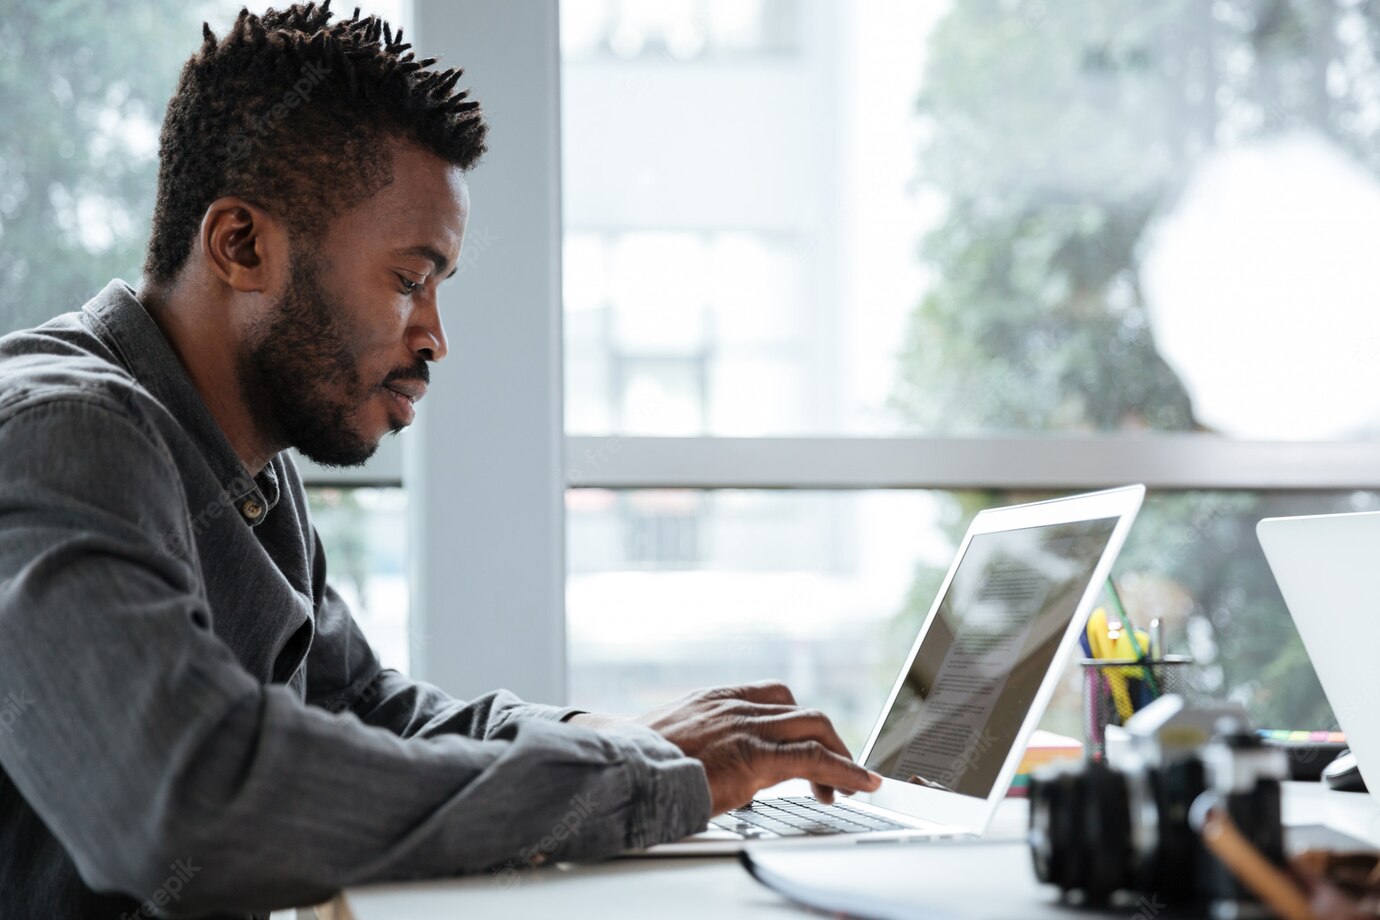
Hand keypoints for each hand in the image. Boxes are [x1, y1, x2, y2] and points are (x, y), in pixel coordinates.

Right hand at [629, 681, 881, 814]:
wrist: (622, 770)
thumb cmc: (633, 762)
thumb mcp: (668, 741)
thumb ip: (698, 746)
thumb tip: (711, 774)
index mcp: (713, 699)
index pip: (773, 695)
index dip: (799, 718)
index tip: (810, 739)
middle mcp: (734, 705)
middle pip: (801, 710)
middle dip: (827, 738)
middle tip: (836, 769)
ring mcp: (746, 727)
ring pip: (815, 726)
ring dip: (840, 754)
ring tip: (852, 781)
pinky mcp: (755, 756)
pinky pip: (814, 757)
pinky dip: (845, 769)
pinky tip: (861, 783)